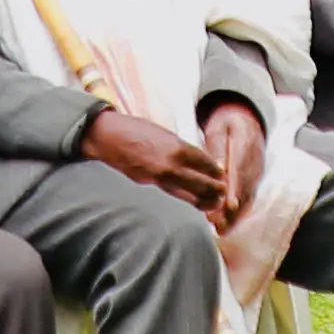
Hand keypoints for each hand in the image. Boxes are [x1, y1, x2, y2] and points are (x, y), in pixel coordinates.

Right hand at [81, 102, 233, 217]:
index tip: (222, 175)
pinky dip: (185, 197)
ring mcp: (159, 176)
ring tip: (214, 203)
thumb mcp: (164, 134)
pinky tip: (193, 201)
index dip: (215, 170)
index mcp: (177, 147)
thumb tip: (196, 159)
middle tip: (223, 192)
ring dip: (203, 199)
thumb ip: (180, 148)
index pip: (204, 162)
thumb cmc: (137, 130)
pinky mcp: (149, 183)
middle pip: (200, 182)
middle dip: (214, 188)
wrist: (110, 137)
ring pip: (187, 193)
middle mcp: (171, 164)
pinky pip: (172, 192)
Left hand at [195, 98, 273, 223]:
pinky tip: (227, 225)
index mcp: (246, 144)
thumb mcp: (218, 128)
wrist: (246, 118)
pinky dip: (239, 212)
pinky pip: (249, 197)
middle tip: (217, 224)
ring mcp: (257, 171)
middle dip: (232, 209)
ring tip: (220, 229)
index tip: (229, 205)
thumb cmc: (227, 122)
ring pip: (248, 196)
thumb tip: (218, 168)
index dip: (235, 189)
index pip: (240, 170)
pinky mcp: (255, 178)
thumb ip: (217, 147)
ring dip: (235, 215)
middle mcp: (255, 161)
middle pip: (245, 188)